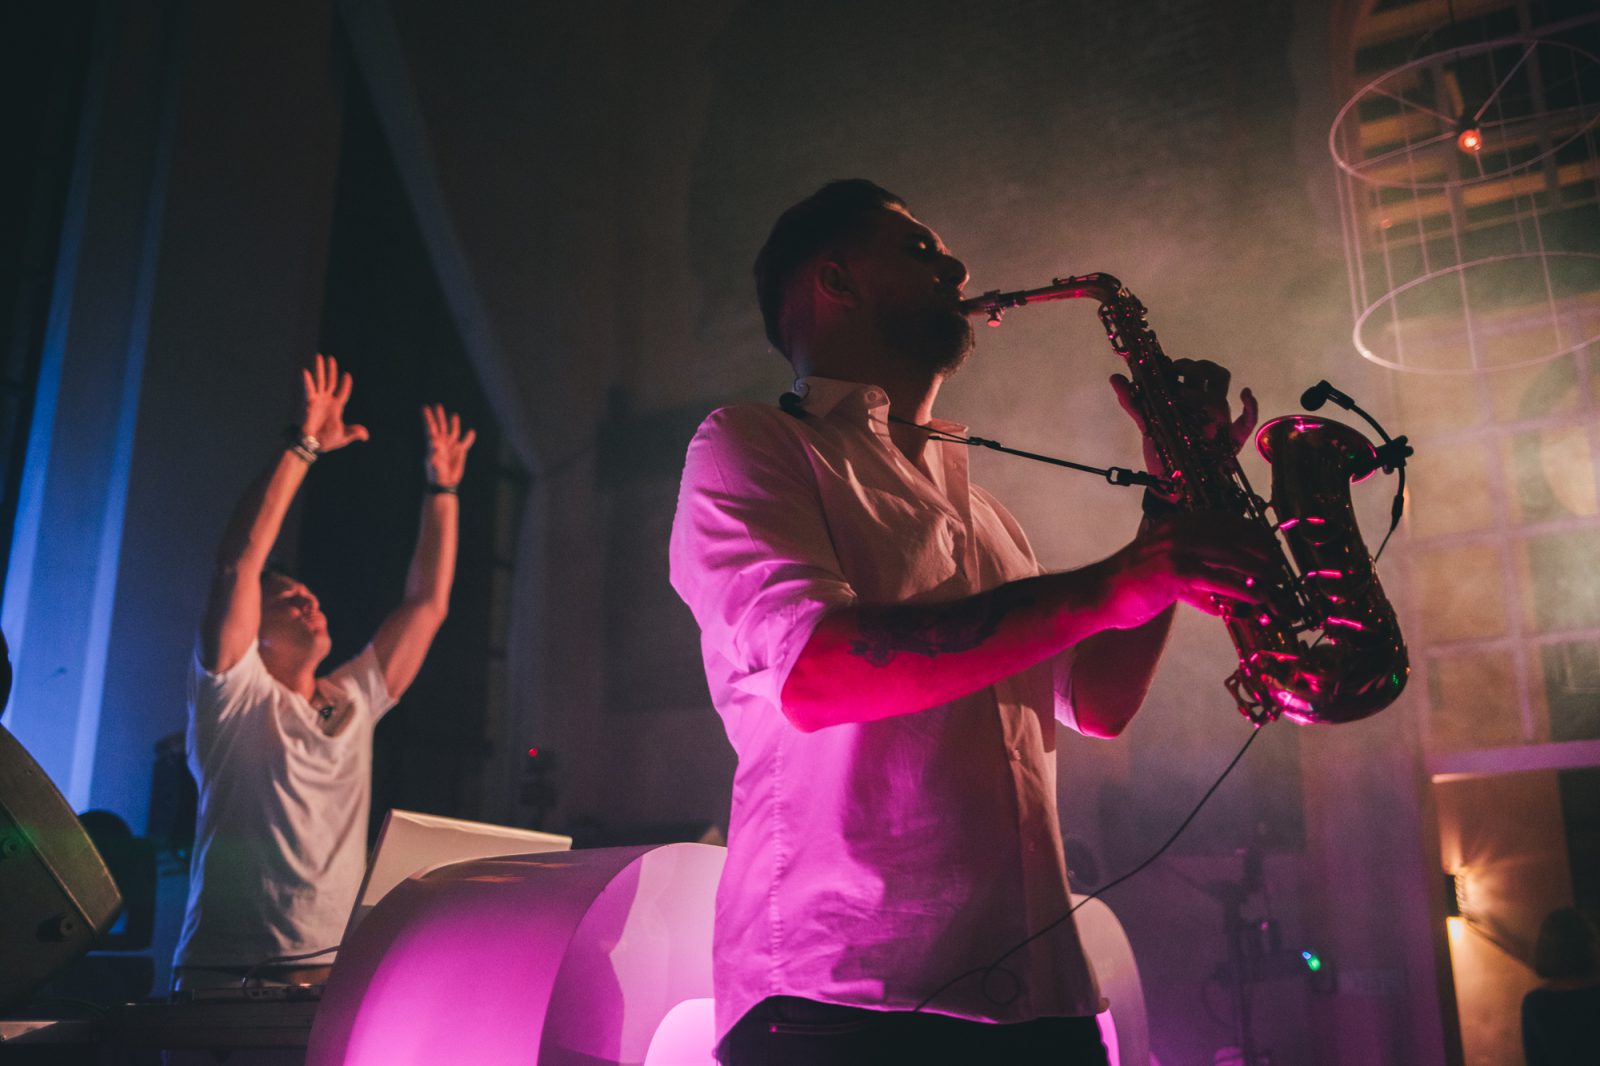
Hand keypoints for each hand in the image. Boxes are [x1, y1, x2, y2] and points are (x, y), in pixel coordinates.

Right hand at [300, 353, 368, 450]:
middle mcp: (327, 401)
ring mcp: (318, 400)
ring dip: (320, 369)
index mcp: (336, 407)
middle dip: (331, 370)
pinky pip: (309, 390)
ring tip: (319, 356)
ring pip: (320, 381)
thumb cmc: (326, 441)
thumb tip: (366, 435)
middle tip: (331, 358)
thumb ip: (354, 432)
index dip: (345, 384)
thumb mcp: (343, 437)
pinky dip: (307, 381)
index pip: (342, 392)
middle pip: (331, 382)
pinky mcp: (309, 403)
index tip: (347, 375)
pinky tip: (305, 372)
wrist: (312, 445)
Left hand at [423, 404, 475, 488]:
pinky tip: (471, 432)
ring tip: (454, 415)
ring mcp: (451, 447)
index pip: (431, 428)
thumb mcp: (433, 463)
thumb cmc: (436, 474)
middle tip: (437, 405)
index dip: (428, 418)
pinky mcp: (460, 452)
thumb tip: (434, 442)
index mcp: (434, 444)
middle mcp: (443, 443)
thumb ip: (434, 452)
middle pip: (441, 426)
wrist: (445, 483)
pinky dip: (469, 438)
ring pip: (453, 431)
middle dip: (439, 416)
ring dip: (454, 423)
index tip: (425, 407)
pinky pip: (465, 442)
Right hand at [1100, 511, 1274, 627]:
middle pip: (1234, 534)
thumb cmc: (1133, 588)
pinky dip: (1239, 589)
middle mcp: (1179, 529)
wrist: (1099, 594)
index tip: (1273, 549)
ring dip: (1257, 570)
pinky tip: (1254, 599)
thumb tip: (1225, 601)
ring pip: (1228, 554)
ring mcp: (1175, 546)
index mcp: (1179, 523)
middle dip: (1262, 551)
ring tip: (1274, 583)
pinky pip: (1215, 578)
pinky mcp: (1172, 569)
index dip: (1254, 534)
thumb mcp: (1171, 579)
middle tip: (1280, 568)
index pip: (1227, 521)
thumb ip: (1198, 585)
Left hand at [1110, 359, 1257, 490]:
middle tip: (1177, 374)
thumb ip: (1133, 403)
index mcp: (1190, 399)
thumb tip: (1115, 377)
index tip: (1167, 367)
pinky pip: (1248, 421)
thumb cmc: (1164, 452)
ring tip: (1188, 395)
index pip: (1195, 370)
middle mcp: (1207, 406)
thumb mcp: (1148, 425)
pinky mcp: (1231, 440)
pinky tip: (1245, 394)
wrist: (1171, 486)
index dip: (1184, 364)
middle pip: (1212, 374)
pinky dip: (1251, 406)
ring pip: (1224, 393)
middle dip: (1196, 369)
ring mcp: (1221, 421)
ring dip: (1209, 387)